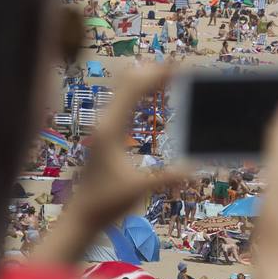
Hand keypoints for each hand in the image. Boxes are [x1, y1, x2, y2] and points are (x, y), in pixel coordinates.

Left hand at [36, 65, 184, 263]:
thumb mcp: (139, 190)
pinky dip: (138, 94)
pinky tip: (149, 93)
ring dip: (144, 80)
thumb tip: (194, 170)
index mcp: (111, 130)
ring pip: (123, 92)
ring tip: (165, 72)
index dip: (155, 75)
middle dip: (151, 72)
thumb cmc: (108, 203)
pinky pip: (122, 104)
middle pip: (127, 85)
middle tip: (175, 64)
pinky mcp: (105, 134)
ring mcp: (103, 128)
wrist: (83, 215)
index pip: (134, 91)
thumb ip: (166, 178)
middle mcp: (104, 123)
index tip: (175, 65)